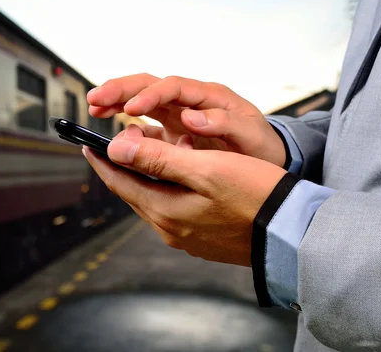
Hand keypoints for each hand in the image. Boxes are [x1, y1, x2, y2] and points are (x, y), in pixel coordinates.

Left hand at [82, 125, 286, 265]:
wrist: (292, 234)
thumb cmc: (254, 196)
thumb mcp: (205, 169)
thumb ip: (157, 159)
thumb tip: (116, 149)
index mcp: (164, 211)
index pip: (120, 182)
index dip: (102, 160)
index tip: (88, 143)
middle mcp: (169, 228)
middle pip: (135, 191)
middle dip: (123, 165)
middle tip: (117, 142)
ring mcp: (186, 237)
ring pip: (154, 198)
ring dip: (148, 175)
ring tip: (151, 152)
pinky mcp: (202, 238)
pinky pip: (173, 208)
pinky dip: (168, 188)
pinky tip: (180, 177)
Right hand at [87, 73, 286, 166]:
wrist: (267, 160)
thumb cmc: (261, 146)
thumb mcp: (250, 134)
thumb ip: (224, 124)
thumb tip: (190, 117)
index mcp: (208, 97)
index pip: (172, 87)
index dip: (149, 95)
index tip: (130, 109)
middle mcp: (189, 102)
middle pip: (149, 86)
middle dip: (121, 90)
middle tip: (95, 98)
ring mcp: (178, 116)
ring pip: (141, 101)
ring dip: (117, 102)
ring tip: (95, 107)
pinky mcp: (173, 134)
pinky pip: (146, 127)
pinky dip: (127, 128)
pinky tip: (114, 135)